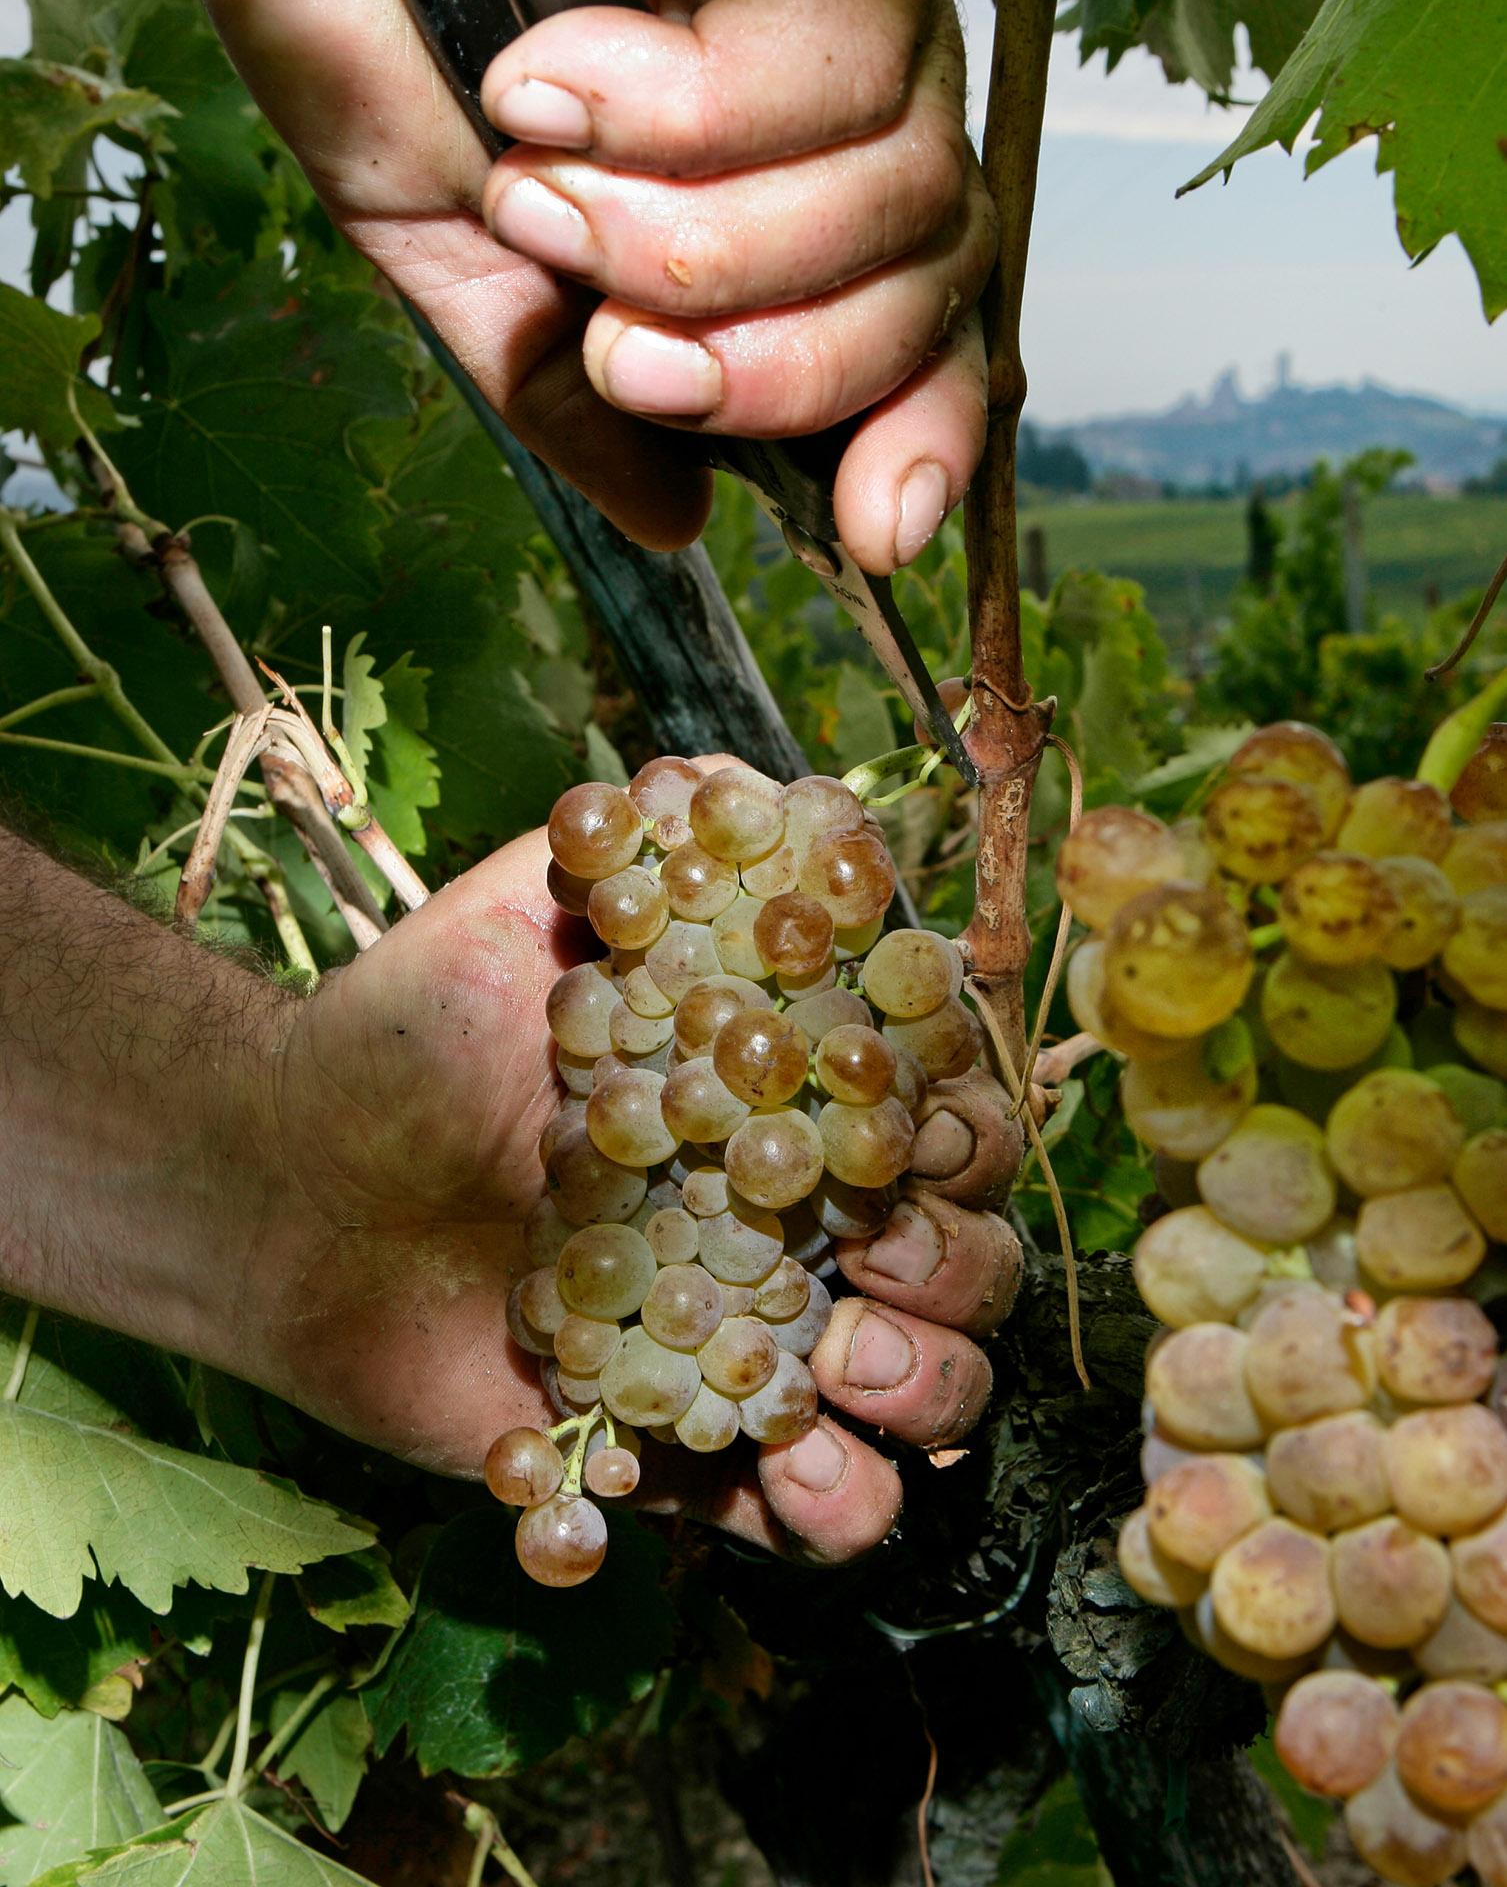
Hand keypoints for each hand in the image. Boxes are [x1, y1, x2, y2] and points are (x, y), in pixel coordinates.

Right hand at [177, 0, 994, 572]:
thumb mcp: (443, 228)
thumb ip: (555, 377)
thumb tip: (675, 517)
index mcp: (770, 176)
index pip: (913, 327)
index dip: (916, 434)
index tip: (866, 529)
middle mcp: (843, 87)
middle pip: (935, 283)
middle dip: (777, 374)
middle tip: (620, 354)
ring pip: (909, 191)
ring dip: (706, 254)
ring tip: (539, 195)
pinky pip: (843, 58)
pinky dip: (693, 120)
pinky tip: (554, 86)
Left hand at [249, 818, 1014, 1564]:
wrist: (291, 1179)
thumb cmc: (420, 1033)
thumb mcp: (532, 903)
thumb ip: (646, 841)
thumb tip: (748, 783)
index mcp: (794, 1103)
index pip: (948, 1116)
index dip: (961, 1124)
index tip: (907, 1122)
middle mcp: (801, 1225)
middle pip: (971, 1262)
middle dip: (959, 1266)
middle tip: (878, 1259)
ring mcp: (757, 1345)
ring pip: (930, 1395)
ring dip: (925, 1389)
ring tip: (837, 1370)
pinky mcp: (693, 1455)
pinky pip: (815, 1517)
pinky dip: (830, 1508)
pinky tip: (781, 1472)